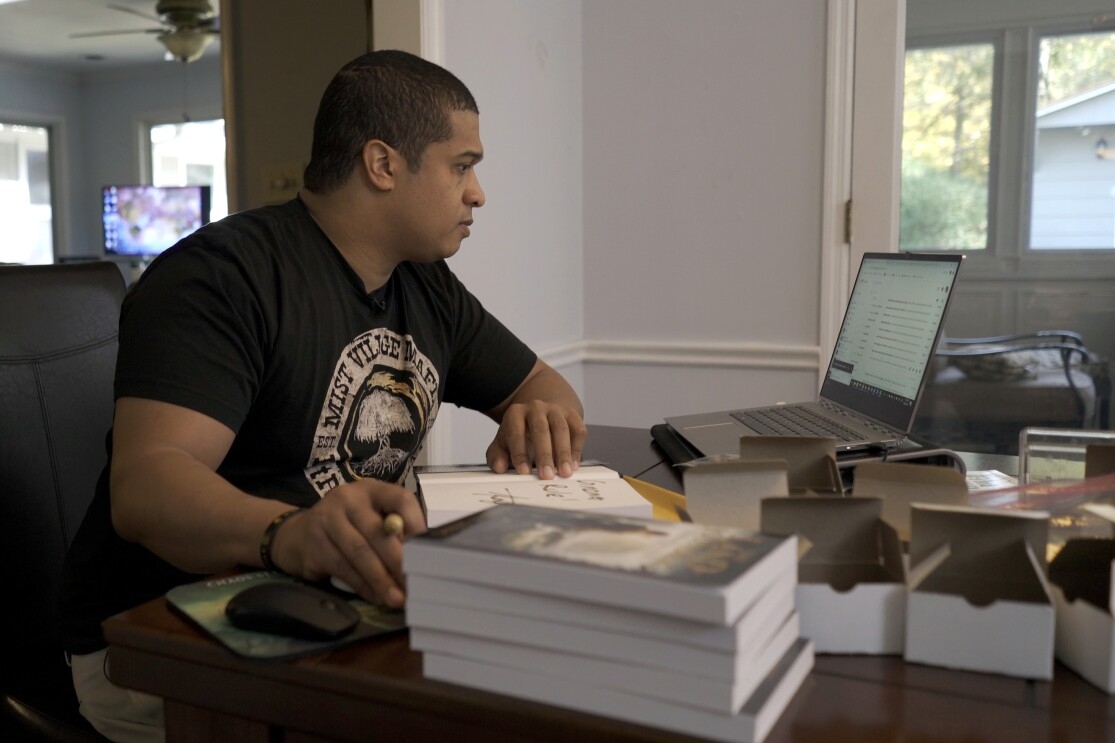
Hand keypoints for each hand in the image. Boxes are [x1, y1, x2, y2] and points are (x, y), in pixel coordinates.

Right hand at [268, 479, 424, 607]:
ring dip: (382, 580)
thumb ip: (393, 528)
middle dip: (399, 562)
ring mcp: (326, 520)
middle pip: (378, 532)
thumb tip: (422, 554)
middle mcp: (347, 499)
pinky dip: (363, 586)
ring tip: (398, 598)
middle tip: (416, 583)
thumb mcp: (369, 517)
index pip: (399, 499)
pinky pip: (343, 569)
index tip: (429, 548)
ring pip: (360, 554)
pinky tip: (377, 597)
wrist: (297, 536)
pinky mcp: (313, 545)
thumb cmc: (346, 527)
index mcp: (369, 489)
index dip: (416, 523)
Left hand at [486, 399, 586, 479]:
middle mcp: (536, 407)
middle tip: (547, 475)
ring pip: (561, 429)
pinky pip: (578, 430)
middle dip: (544, 454)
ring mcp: (556, 409)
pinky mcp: (572, 415)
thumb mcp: (504, 442)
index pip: (516, 432)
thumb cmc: (520, 433)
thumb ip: (497, 456)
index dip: (519, 453)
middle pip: (540, 429)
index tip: (524, 472)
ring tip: (564, 473)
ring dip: (563, 452)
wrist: (541, 412)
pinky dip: (577, 449)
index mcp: (515, 413)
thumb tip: (499, 468)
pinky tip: (574, 465)